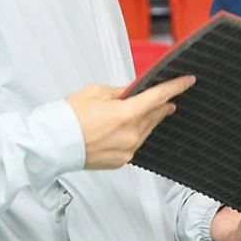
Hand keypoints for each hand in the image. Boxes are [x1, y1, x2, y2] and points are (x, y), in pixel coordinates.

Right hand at [66, 76, 194, 168]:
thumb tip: (133, 91)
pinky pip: (136, 143)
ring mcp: (127, 149)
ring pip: (147, 129)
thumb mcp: (95, 92)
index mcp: (126, 114)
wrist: (52, 144)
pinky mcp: (121, 160)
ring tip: (148, 109)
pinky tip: (129, 127)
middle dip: (162, 103)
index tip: (188, 81)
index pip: (159, 97)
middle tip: (167, 96)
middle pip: (156, 114)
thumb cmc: (68, 117)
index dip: (176, 87)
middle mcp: (131, 134)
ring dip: (149, 118)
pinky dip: (136, 133)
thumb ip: (120, 91)